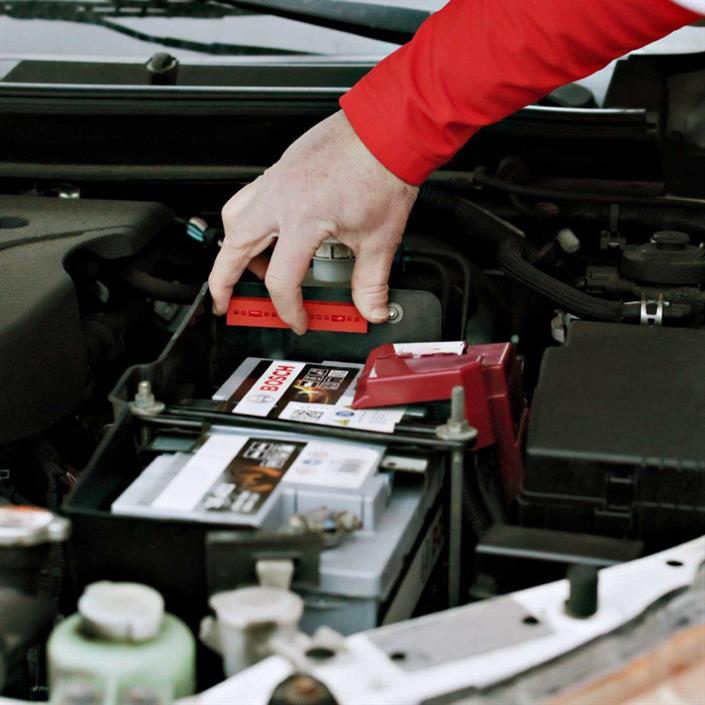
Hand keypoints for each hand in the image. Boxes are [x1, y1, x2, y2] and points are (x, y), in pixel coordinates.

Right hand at [208, 110, 417, 333]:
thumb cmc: (383, 170)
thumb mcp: (380, 238)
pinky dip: (249, 218)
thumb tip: (372, 309)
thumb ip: (371, 281)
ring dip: (233, 247)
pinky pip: (249, 196)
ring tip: (247, 267)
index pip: (280, 281)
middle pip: (233, 248)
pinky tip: (268, 230)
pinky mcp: (281, 168)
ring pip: (233, 216)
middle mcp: (280, 198)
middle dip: (223, 283)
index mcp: (302, 220)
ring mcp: (276, 180)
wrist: (387, 128)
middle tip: (225, 302)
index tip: (299, 320)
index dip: (288, 309)